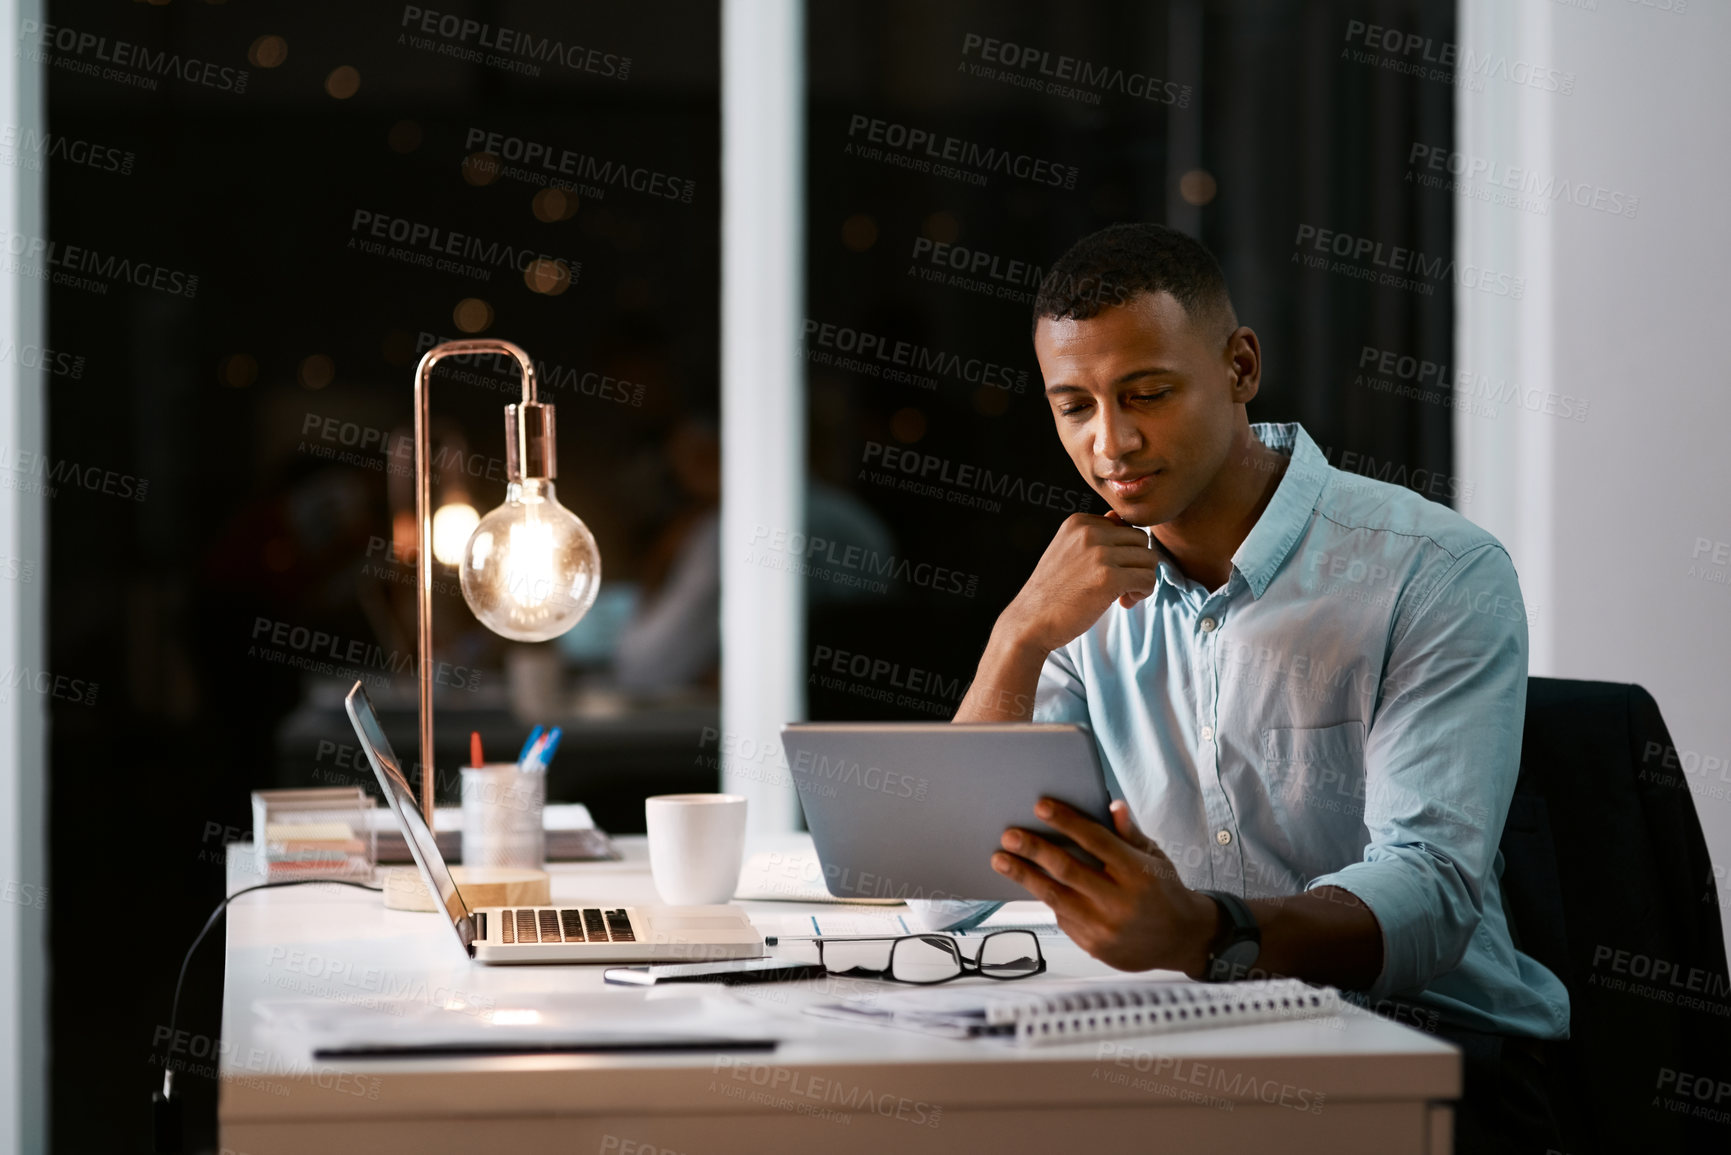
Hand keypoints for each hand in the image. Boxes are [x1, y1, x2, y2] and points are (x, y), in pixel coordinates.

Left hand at [991, 798, 1217, 975]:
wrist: (1183, 939)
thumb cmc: (1165, 891)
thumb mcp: (1155, 857)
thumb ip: (1130, 834)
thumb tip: (1112, 806)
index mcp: (1138, 872)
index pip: (1095, 840)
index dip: (1066, 821)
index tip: (1041, 806)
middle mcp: (1121, 901)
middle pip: (1068, 870)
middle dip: (1034, 850)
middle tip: (1009, 835)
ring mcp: (1106, 928)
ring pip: (1056, 897)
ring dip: (1025, 876)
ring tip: (1002, 860)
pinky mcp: (1095, 946)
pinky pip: (1063, 918)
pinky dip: (1047, 899)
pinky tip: (1033, 885)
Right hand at [998, 511, 1157, 654]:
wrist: (1030, 621)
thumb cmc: (1052, 592)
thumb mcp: (1066, 551)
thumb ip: (1093, 535)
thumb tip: (1119, 517)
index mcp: (1079, 522)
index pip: (1124, 527)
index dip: (1123, 553)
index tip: (1109, 574)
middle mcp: (1089, 532)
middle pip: (1141, 540)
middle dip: (1136, 564)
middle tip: (1122, 587)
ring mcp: (1099, 553)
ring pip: (1149, 559)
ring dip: (1142, 579)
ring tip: (1123, 595)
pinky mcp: (1108, 577)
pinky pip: (1148, 579)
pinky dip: (1143, 593)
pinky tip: (1124, 603)